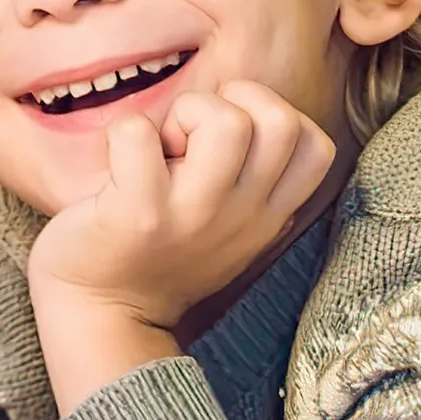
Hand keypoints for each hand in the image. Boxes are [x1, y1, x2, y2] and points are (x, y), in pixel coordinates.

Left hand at [26, 81, 335, 333]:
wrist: (104, 315)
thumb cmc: (160, 254)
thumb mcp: (229, 230)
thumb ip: (252, 184)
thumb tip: (249, 113)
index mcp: (267, 215)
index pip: (316, 147)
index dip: (275, 116)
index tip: (229, 140)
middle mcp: (241, 216)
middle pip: (280, 121)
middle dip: (231, 104)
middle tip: (191, 138)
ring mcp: (193, 215)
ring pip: (226, 121)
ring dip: (185, 113)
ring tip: (160, 152)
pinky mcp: (139, 213)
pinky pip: (137, 133)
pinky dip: (123, 134)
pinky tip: (119, 167)